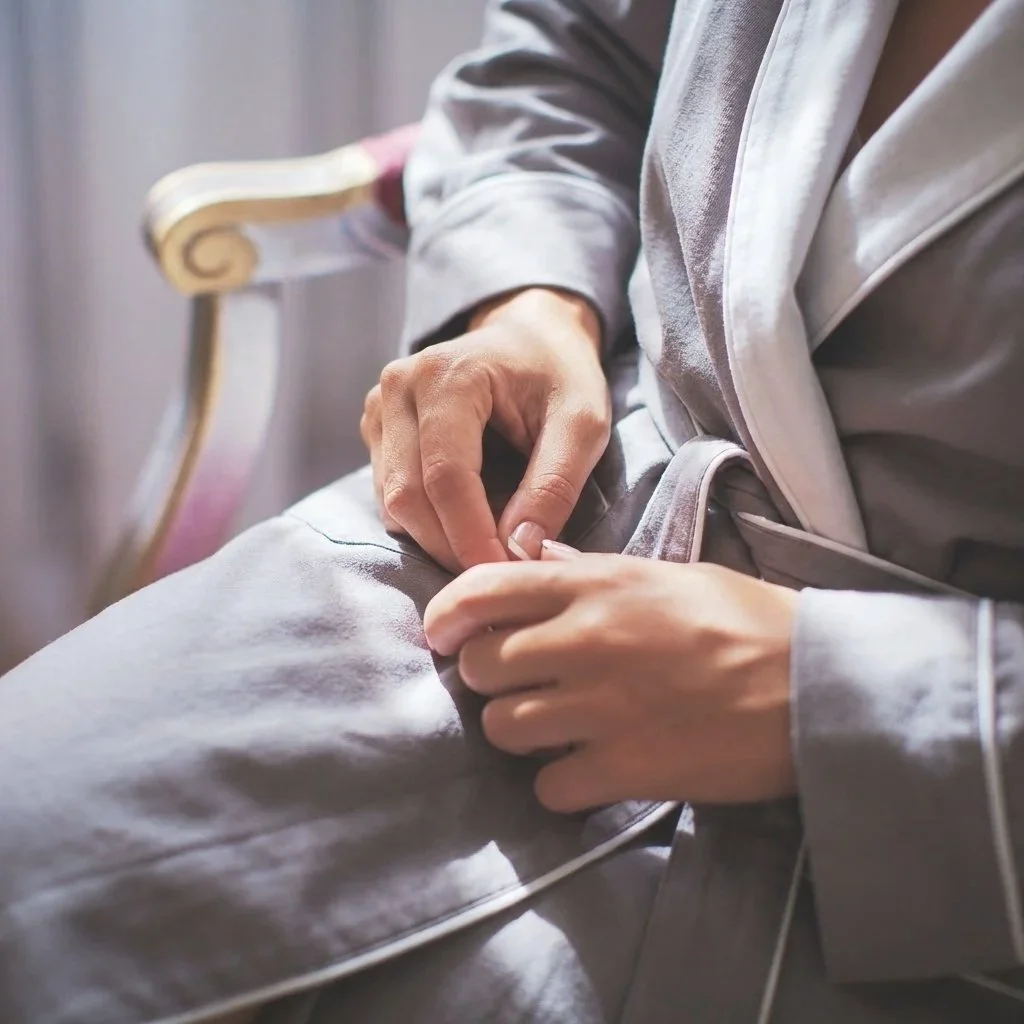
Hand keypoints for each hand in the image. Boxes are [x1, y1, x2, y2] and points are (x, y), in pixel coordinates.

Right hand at [360, 289, 609, 572]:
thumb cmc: (559, 375)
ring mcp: (379, 408)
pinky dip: (427, 523)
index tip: (504, 574)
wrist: (529, 335)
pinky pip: (390, 497)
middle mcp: (399, 387)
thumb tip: (519, 551)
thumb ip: (554, 485)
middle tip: (499, 573)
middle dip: (452, 547)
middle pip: (409, 497)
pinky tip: (467, 522)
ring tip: (489, 545)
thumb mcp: (582, 423)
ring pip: (393, 504)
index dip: (471, 537)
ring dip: (438, 539)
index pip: (446, 477)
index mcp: (448, 374)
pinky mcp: (377, 430)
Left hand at [423, 556, 797, 811]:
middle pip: (479, 667)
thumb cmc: (749, 620)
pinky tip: (589, 771)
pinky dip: (560, 785)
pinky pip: (549, 787)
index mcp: (596, 585)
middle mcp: (586, 641)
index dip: (446, 614)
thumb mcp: (668, 575)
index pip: (483, 589)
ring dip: (519, 732)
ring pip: (502, 728)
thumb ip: (592, 573)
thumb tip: (540, 560)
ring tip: (554, 730)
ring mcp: (603, 708)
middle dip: (487, 679)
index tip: (442, 634)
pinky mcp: (628, 768)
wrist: (820, 685)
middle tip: (520, 685)